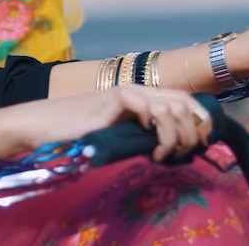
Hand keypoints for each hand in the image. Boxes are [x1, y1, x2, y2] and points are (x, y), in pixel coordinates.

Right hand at [0, 86, 211, 162]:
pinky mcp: (114, 100)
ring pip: (172, 108)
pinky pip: (150, 109)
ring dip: (177, 137)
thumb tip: (172, 152)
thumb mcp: (118, 138)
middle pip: (186, 103)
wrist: (45, 125)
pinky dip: (158, 131)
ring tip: (164, 155)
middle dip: (195, 132)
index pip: (186, 101)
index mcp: (143, 99)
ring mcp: (127, 94)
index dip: (203, 121)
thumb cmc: (77, 134)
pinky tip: (150, 148)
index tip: (204, 146)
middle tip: (186, 155)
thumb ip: (141, 137)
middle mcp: (139, 92)